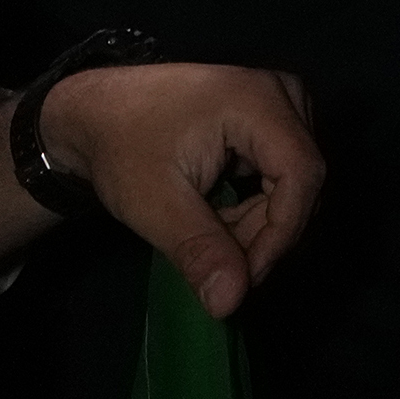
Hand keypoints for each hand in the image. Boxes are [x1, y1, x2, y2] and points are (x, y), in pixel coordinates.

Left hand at [36, 62, 324, 319]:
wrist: (97, 112)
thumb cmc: (122, 148)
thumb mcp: (155, 204)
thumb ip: (200, 251)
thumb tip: (230, 304)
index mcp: (258, 101)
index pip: (303, 175)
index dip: (281, 234)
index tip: (244, 276)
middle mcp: (283, 94)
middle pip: (302, 181)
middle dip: (264, 232)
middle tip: (215, 256)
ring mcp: (281, 102)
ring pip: (297, 184)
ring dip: (258, 223)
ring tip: (207, 230)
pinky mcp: (272, 118)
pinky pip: (285, 175)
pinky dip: (255, 207)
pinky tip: (217, 213)